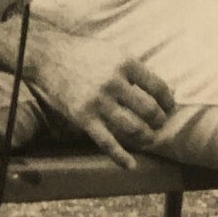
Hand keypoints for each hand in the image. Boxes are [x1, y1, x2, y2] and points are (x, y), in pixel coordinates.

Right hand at [31, 30, 176, 167]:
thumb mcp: (112, 51)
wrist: (48, 57)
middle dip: (159, 121)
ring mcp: (99, 102)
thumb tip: (167, 89)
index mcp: (124, 63)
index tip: (169, 107)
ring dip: (146, 137)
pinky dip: (121, 157)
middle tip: (159, 124)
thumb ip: (137, 69)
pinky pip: (107, 142)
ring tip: (148, 138)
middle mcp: (114, 82)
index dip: (168, 100)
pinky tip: (130, 165)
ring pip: (133, 127)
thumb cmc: (83, 53)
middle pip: (149, 109)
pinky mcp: (84, 118)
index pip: (157, 87)